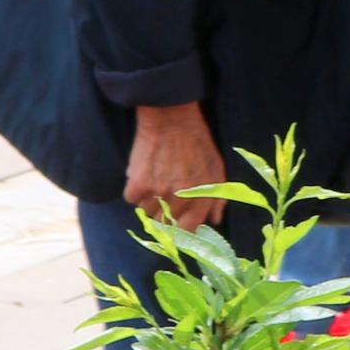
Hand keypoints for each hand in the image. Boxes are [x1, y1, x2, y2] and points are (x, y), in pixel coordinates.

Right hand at [127, 102, 229, 228]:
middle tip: (164, 200)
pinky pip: (132, 199)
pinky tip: (142, 178)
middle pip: (165, 222)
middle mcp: (180, 197)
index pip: (188, 228)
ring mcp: (158, 191)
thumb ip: (217, 197)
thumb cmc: (197, 143)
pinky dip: (135, 191)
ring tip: (154, 185)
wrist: (172, 119)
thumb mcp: (216, 169)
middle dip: (165, 214)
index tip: (177, 225)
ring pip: (146, 212)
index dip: (182, 230)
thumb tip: (214, 221)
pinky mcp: (138, 182)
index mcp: (200, 196)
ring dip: (149, 202)